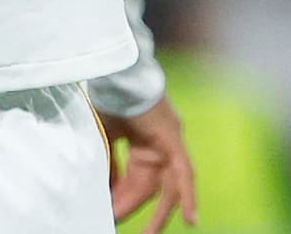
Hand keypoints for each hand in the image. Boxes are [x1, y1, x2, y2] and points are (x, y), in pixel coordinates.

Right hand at [103, 96, 197, 232]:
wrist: (116, 71)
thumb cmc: (107, 96)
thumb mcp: (103, 136)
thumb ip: (105, 163)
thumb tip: (100, 190)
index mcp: (143, 143)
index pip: (133, 180)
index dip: (118, 198)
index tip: (105, 213)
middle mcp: (161, 145)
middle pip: (149, 187)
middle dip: (131, 208)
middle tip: (115, 223)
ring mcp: (170, 142)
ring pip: (168, 186)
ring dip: (161, 214)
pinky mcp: (174, 138)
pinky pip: (184, 172)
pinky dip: (187, 195)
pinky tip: (190, 220)